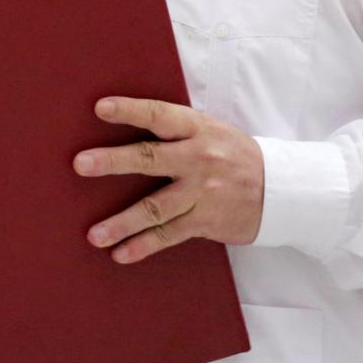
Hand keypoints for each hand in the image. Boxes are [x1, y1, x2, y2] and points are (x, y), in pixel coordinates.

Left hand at [73, 96, 264, 263]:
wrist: (282, 190)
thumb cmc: (232, 154)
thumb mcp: (210, 130)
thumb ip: (173, 129)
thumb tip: (122, 121)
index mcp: (197, 129)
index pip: (159, 115)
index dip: (130, 110)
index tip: (100, 108)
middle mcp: (199, 158)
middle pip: (150, 159)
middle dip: (113, 161)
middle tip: (80, 165)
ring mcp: (203, 192)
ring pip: (155, 207)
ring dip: (122, 222)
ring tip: (93, 235)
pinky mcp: (207, 221)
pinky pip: (169, 235)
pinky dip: (143, 246)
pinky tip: (121, 253)